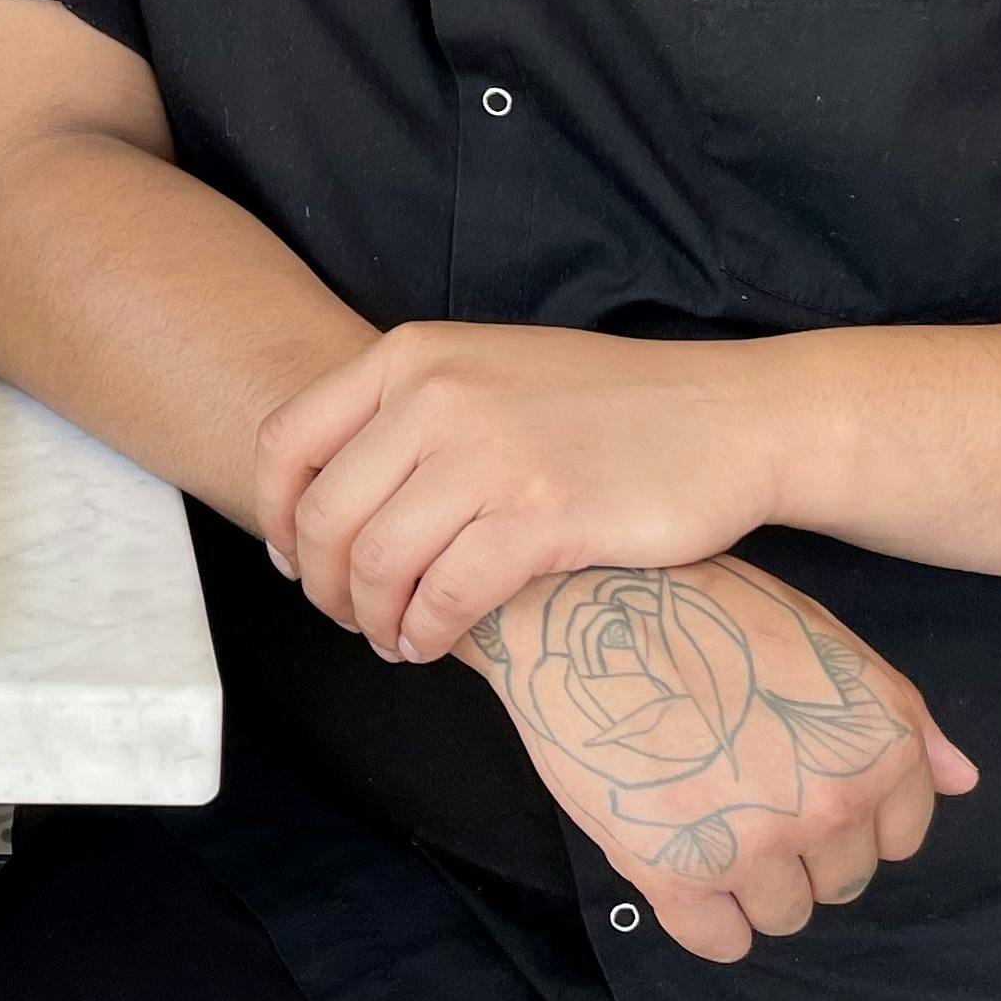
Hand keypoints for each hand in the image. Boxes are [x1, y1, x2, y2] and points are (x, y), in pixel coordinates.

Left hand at [255, 319, 796, 662]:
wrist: (727, 417)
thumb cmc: (608, 408)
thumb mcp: (490, 372)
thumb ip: (409, 415)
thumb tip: (325, 497)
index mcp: (413, 355)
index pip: (287, 441)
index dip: (273, 514)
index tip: (293, 559)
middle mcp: (437, 395)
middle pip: (323, 516)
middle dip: (324, 586)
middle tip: (351, 618)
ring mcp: (488, 453)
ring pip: (376, 564)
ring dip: (373, 620)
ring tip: (395, 639)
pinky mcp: (541, 515)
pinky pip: (444, 597)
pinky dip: (425, 634)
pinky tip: (434, 644)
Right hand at [465, 557, 978, 961]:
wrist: (583, 606)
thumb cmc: (704, 609)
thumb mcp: (824, 639)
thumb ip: (901, 718)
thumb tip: (962, 781)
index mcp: (876, 744)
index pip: (897, 836)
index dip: (845, 811)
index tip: (797, 783)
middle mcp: (831, 802)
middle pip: (840, 882)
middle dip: (799, 849)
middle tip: (742, 794)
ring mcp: (756, 844)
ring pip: (784, 915)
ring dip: (750, 883)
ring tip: (704, 821)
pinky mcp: (678, 874)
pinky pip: (721, 941)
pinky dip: (705, 917)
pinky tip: (679, 864)